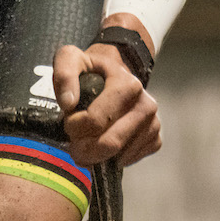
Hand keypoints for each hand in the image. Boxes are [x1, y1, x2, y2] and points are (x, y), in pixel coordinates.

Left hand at [53, 14, 160, 166]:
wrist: (114, 74)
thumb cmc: (91, 71)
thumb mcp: (71, 59)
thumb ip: (64, 74)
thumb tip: (69, 103)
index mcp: (128, 84)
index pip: (95, 121)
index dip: (74, 127)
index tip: (68, 121)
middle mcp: (146, 105)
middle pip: (110, 144)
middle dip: (84, 149)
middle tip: (74, 142)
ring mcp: (153, 123)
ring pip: (119, 157)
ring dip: (96, 156)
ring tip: (87, 141)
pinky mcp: (155, 139)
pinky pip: (130, 160)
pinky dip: (112, 159)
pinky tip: (104, 142)